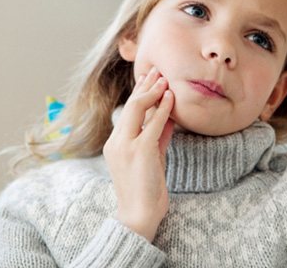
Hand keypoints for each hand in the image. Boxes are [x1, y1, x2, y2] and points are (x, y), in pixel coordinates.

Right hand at [103, 67, 174, 241]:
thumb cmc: (145, 189)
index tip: (149, 79)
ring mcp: (126, 146)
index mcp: (115, 143)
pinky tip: (171, 97)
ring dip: (153, 91)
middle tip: (156, 71)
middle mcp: (117, 142)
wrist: (139, 215)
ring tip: (164, 78)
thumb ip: (158, 136)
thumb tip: (168, 117)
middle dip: (145, 86)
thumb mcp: (152, 157)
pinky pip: (153, 124)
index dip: (139, 93)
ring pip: (138, 109)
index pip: (128, 111)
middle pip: (130, 105)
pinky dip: (163, 108)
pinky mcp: (140, 151)